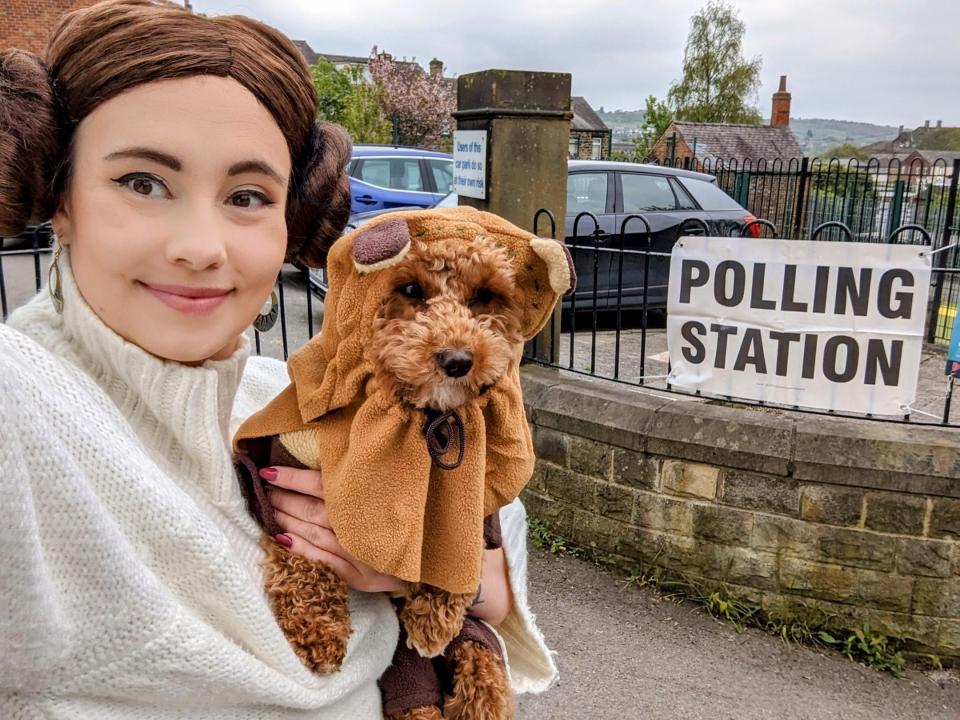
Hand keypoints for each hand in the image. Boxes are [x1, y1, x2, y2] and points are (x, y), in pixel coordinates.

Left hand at [261, 466, 403, 592]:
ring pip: (312, 533)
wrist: (441, 557)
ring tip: (268, 509)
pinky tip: (282, 540)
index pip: (321, 485)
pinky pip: (322, 561)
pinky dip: (300, 550)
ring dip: (286, 520)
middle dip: (283, 498)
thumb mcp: (398, 488)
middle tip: (263, 488)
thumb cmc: (416, 515)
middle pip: (312, 509)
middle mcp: (361, 526)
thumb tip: (335, 458)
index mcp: (368, 500)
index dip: (292, 478)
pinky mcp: (360, 577)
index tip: (269, 471)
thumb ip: (367, 477)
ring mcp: (359, 554)